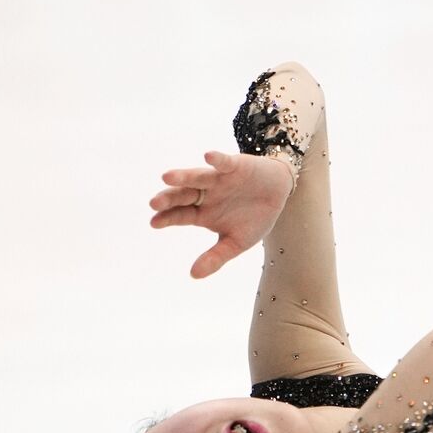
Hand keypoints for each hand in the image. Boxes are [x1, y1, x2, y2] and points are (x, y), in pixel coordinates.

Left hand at [149, 151, 294, 278]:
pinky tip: (207, 156)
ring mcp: (218, 179)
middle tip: (154, 203)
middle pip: (183, 195)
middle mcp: (205, 194)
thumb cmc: (254, 218)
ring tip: (167, 177)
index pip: (180, 215)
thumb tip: (193, 276)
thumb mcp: (237, 243)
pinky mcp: (235, 166)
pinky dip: (217, 159)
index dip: (167, 218)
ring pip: (198, 176)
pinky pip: (224, 162)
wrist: (278, 194)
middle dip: (169, 198)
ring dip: (184, 176)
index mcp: (202, 213)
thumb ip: (216, 257)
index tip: (154, 222)